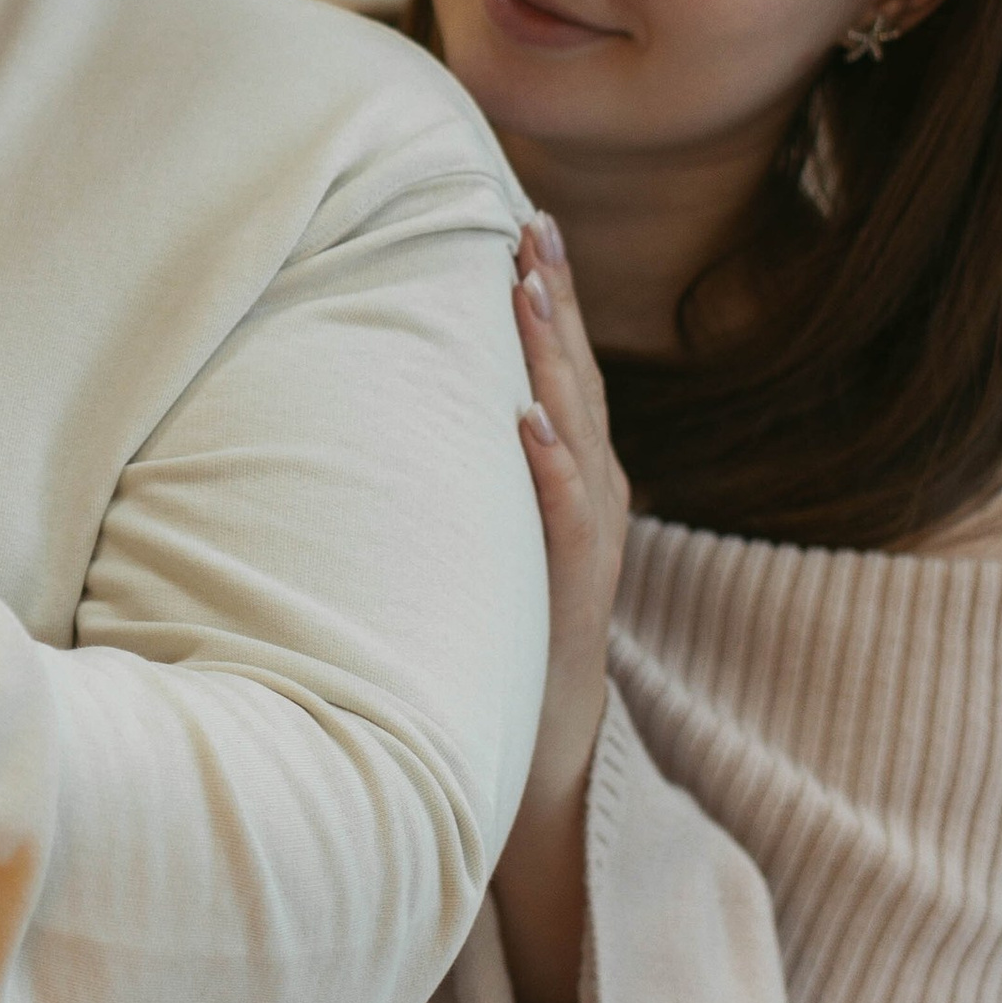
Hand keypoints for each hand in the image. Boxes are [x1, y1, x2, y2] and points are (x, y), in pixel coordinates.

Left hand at [493, 215, 629, 1002]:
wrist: (529, 779)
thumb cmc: (495, 652)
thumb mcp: (481, 552)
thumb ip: (466, 487)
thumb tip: (411, 414)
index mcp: (571, 491)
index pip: (560, 377)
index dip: (548, 304)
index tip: (520, 223)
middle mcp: (590, 513)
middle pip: (575, 387)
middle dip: (555, 305)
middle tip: (529, 224)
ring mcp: (585, 561)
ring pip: (579, 439)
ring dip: (557, 364)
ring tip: (532, 291)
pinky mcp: (570, 611)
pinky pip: (568, 532)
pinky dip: (555, 478)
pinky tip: (532, 429)